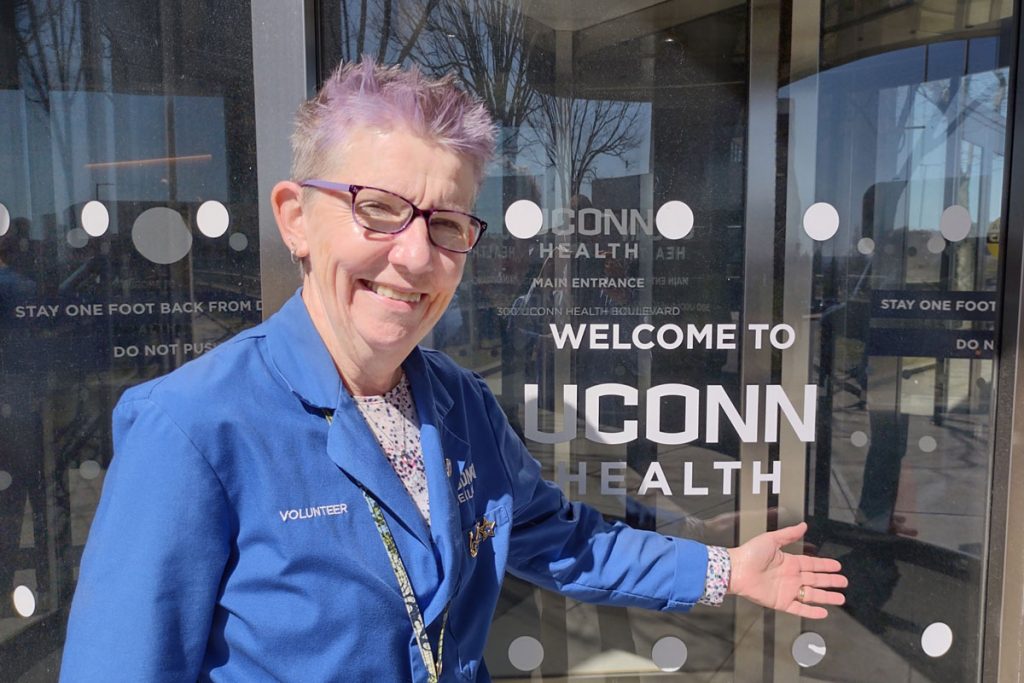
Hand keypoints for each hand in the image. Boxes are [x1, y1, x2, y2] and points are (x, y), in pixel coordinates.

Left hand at [727, 522, 846, 618]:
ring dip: (826, 597)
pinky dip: (812, 611)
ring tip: (841, 598)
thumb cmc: (750, 553)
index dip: (825, 565)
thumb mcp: (771, 539)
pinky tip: (823, 612)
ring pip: (812, 595)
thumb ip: (789, 535)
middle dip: (830, 581)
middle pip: (816, 580)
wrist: (736, 569)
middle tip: (844, 582)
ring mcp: (787, 590)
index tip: (837, 566)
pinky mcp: (781, 602)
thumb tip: (803, 525)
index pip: (812, 564)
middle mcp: (790, 577)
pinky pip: (800, 608)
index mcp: (789, 562)